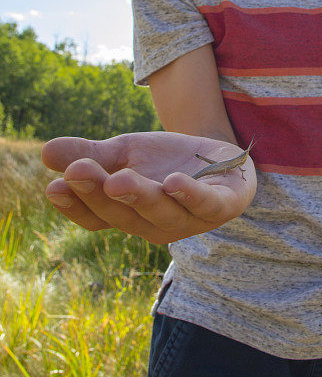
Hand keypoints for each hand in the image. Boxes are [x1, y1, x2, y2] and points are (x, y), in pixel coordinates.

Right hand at [42, 132, 256, 244]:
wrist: (220, 158)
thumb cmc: (166, 162)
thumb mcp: (125, 152)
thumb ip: (91, 154)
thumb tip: (45, 151)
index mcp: (127, 215)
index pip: (95, 218)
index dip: (75, 206)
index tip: (55, 186)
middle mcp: (154, 224)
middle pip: (123, 215)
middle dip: (100, 194)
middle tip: (79, 170)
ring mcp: (189, 219)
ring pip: (162, 213)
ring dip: (140, 197)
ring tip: (120, 179)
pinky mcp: (221, 206)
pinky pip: (205, 206)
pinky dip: (191, 196)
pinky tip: (175, 183)